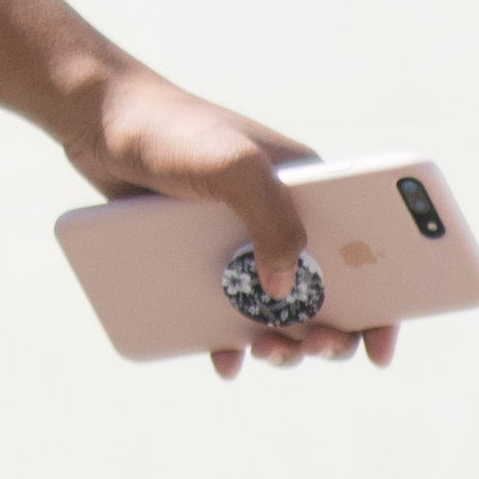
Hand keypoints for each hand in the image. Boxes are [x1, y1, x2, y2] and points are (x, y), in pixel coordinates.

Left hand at [59, 60, 400, 378]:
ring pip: (274, 309)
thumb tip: (284, 287)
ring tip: (266, 351)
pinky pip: (222, 310)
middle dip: (329, 332)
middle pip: (325, 293)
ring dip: (283, 343)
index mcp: (310, 190)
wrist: (94, 118)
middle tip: (312, 346)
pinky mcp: (196, 254)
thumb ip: (272, 220)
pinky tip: (224, 360)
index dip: (384, 303)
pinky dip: (229, 341)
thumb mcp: (233, 166)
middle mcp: (280, 217)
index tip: (378, 346)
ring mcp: (237, 239)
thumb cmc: (171, 130)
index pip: (369, 252)